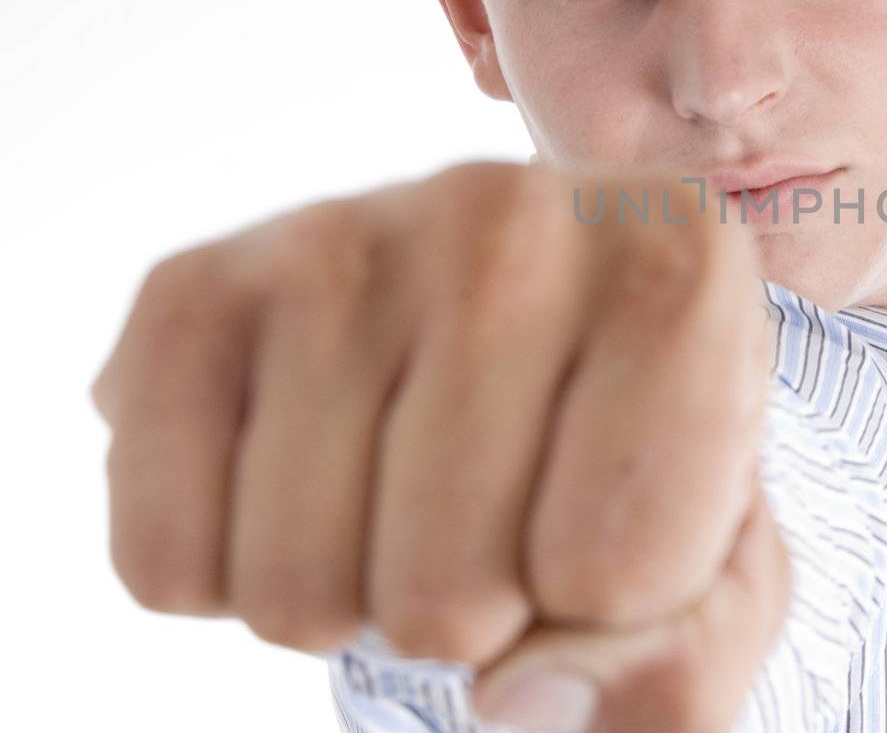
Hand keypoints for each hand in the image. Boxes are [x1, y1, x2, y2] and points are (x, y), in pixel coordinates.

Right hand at [91, 161, 790, 730]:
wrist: (521, 333)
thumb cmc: (632, 458)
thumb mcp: (715, 580)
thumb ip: (677, 672)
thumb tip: (513, 706)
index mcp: (682, 267)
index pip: (612, 575)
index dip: (606, 604)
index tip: (613, 512)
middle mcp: (513, 211)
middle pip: (445, 595)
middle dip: (472, 612)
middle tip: (498, 513)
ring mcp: (342, 236)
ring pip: (296, 591)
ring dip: (353, 595)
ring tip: (410, 489)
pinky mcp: (194, 285)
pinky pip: (164, 557)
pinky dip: (227, 575)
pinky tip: (308, 477)